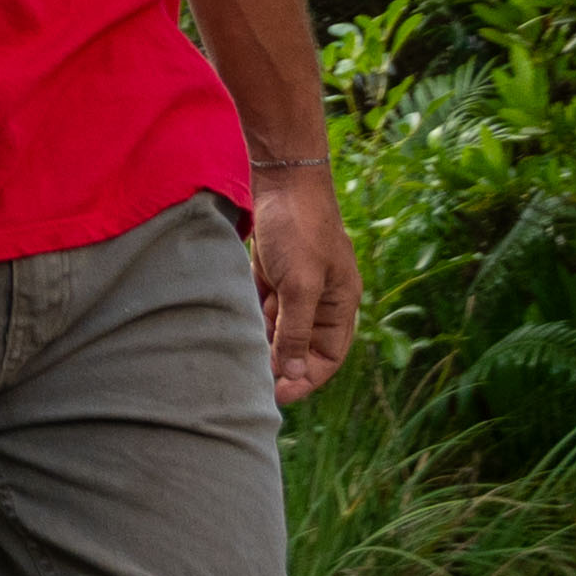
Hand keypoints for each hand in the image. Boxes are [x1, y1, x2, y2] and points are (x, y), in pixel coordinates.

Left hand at [247, 166, 357, 408]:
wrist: (282, 179)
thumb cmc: (300, 229)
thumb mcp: (301, 284)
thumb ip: (297, 330)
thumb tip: (294, 372)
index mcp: (341, 304)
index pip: (328, 357)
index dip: (306, 378)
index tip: (278, 396)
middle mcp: (322, 300)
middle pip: (303, 347)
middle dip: (281, 366)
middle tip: (252, 384)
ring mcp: (297, 287)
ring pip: (280, 330)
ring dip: (263, 345)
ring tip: (239, 361)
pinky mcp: (274, 275)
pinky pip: (263, 310)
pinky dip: (251, 322)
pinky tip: (234, 332)